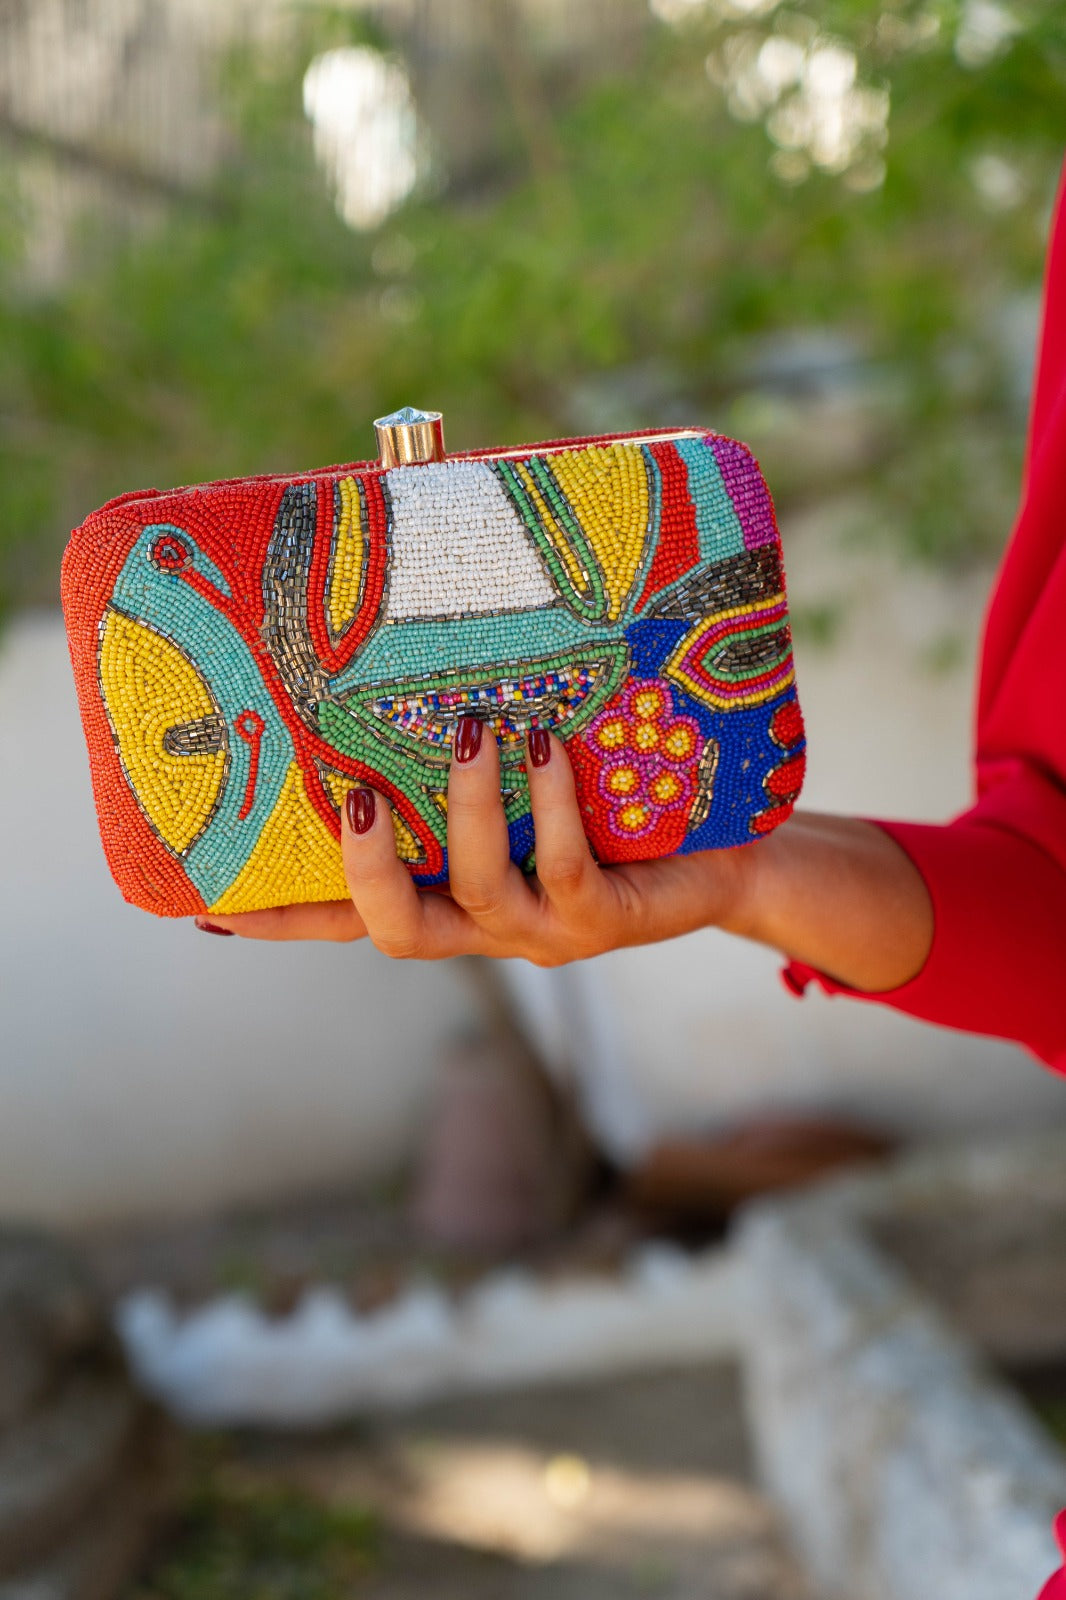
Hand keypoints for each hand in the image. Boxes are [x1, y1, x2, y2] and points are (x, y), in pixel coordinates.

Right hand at [198, 717, 932, 989]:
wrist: (722, 851)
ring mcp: (547, 929)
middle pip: (395, 930)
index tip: (205, 907)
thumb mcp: (521, 765)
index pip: (345, 916)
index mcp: (449, 893)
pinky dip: (550, 806)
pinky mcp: (610, 918)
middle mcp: (486, 924)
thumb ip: (455, 725)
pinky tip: (546, 745)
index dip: (279, 916)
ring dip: (468, 809)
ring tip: (473, 729)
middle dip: (360, 868)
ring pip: (480, 893)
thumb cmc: (607, 794)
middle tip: (344, 791)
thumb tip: (411, 631)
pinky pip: (568, 868)